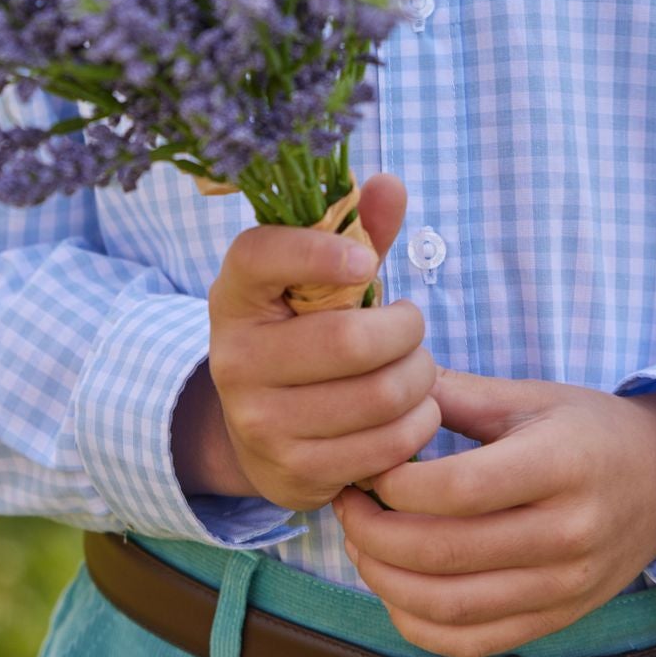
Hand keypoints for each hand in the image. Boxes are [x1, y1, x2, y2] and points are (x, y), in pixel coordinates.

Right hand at [190, 174, 443, 512]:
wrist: (259, 429)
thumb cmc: (302, 332)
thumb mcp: (318, 280)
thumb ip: (358, 231)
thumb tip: (391, 184)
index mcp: (235, 293)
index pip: (262, 255)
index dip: (319, 251)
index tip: (367, 264)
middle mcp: (234, 358)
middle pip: (348, 341)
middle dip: (406, 330)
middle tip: (412, 326)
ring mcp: (259, 422)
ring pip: (378, 396)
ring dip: (421, 378)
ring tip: (418, 367)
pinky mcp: (293, 472)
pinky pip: (385, 447)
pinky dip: (419, 423)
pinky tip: (413, 409)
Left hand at [332, 370, 655, 656]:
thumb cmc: (589, 430)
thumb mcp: (530, 396)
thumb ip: (456, 394)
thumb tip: (382, 385)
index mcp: (560, 465)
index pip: (458, 489)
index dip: (396, 483)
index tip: (368, 463)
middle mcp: (567, 534)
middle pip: (445, 553)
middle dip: (375, 531)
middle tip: (347, 502)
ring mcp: (563, 587)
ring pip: (451, 606)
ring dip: (386, 581)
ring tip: (361, 542)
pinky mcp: (555, 620)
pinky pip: (472, 642)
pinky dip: (418, 624)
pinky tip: (394, 587)